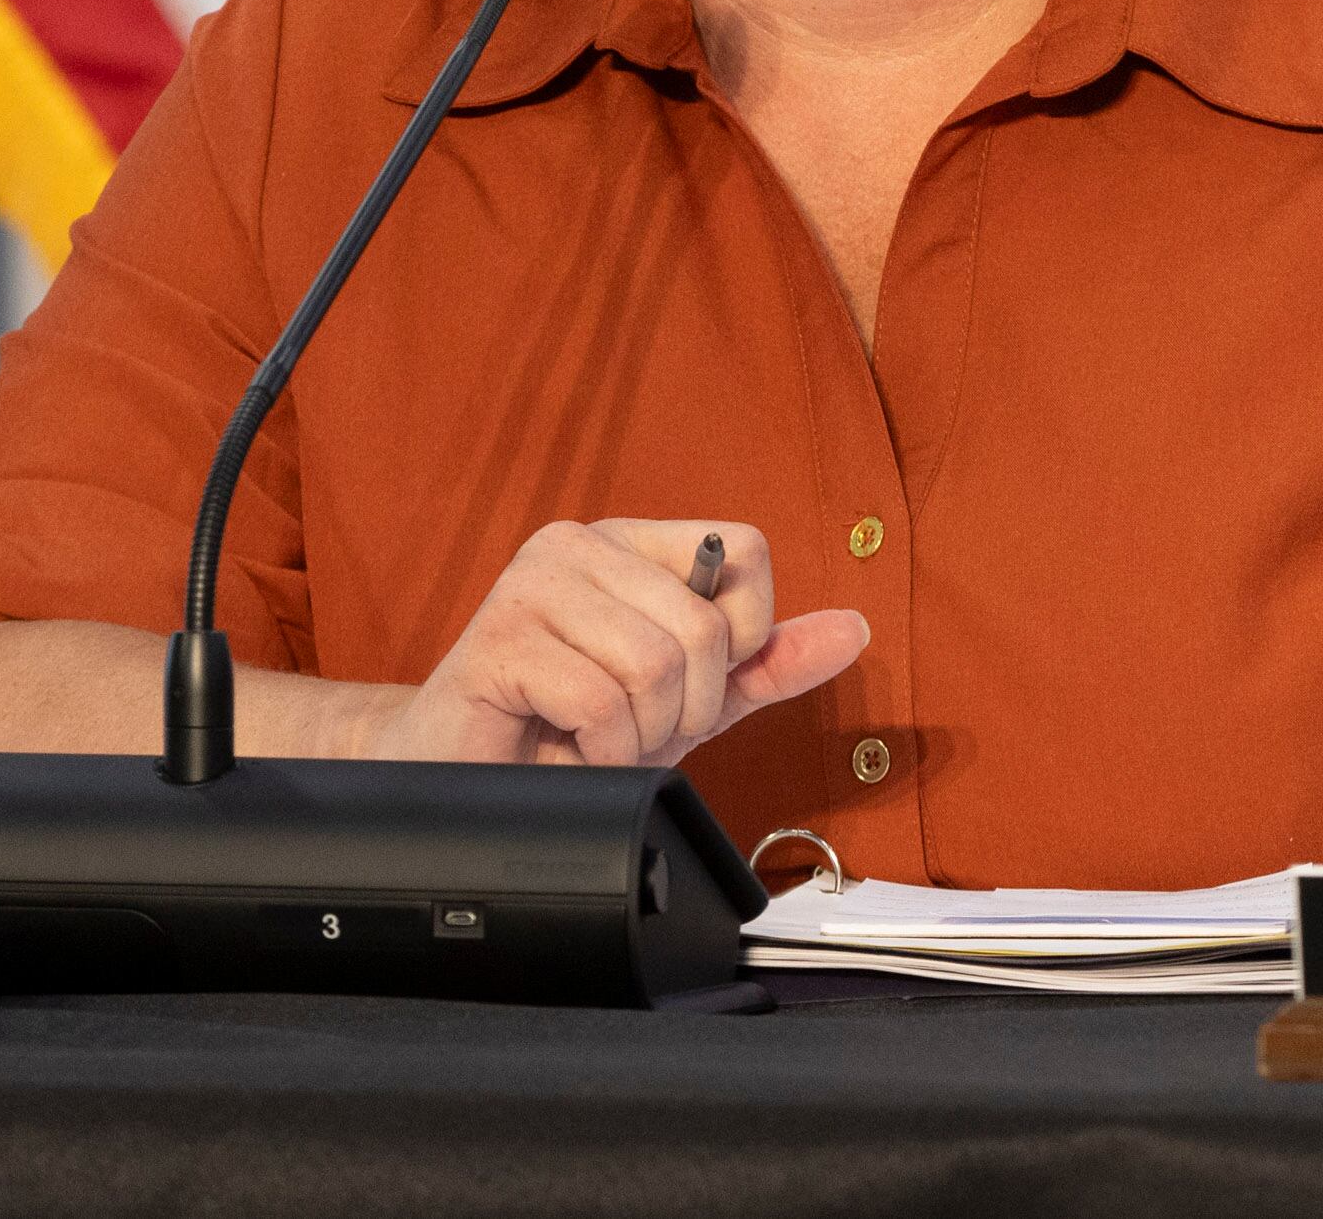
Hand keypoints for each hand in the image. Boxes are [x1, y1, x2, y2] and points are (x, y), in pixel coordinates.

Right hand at [362, 519, 868, 767]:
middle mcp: (582, 543)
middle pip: (705, 627)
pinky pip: (599, 702)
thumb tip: (854, 629)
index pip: (745, 553)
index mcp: (632, 543)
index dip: (740, 641)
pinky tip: (563, 746)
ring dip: (636, 736)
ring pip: (655, 665)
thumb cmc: (569, 732)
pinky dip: (597, 750)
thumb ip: (765, 663)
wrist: (468, 779)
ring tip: (594, 737)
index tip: (687, 685)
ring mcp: (534, 582)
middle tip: (631, 729)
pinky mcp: (498, 637)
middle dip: (684, 709)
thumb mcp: (687, 699)